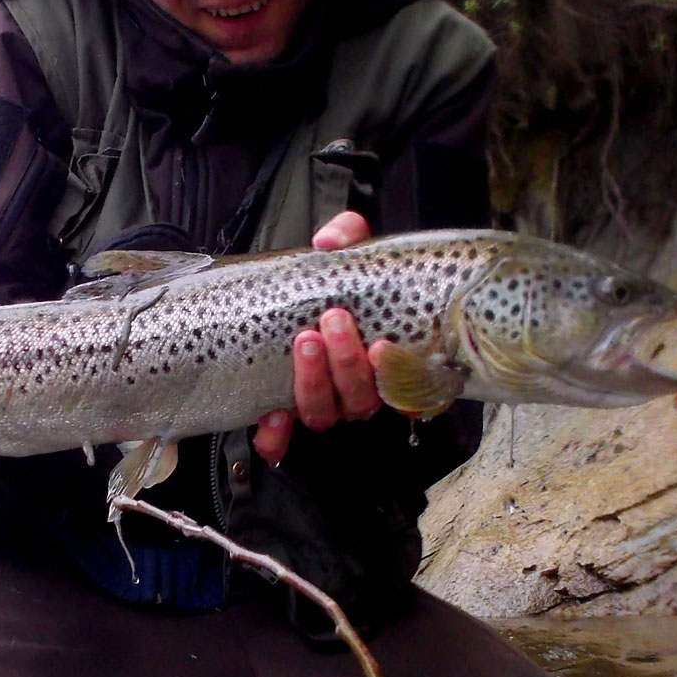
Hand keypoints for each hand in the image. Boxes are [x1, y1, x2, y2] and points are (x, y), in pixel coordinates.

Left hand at [253, 211, 384, 463]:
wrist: (285, 301)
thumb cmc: (326, 285)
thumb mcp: (343, 254)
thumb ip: (346, 237)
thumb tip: (330, 242)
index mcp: (379, 360)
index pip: (405, 385)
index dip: (399, 376)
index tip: (383, 345)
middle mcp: (354, 391)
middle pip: (360, 398)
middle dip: (348, 361)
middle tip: (333, 320)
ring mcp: (320, 404)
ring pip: (324, 415)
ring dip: (315, 382)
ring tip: (305, 341)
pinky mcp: (281, 415)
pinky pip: (280, 440)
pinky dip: (276, 434)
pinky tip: (271, 414)